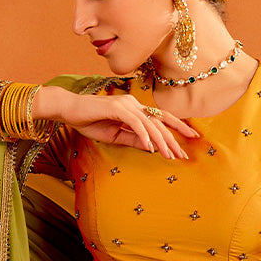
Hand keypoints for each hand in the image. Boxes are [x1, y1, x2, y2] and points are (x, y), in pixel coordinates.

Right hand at [59, 90, 199, 159]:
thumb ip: (133, 139)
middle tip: (184, 154)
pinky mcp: (117, 107)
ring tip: (170, 155)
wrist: (70, 111)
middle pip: (160, 121)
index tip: (191, 139)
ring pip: (150, 123)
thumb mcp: (116, 136)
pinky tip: (150, 147)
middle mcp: (134, 104)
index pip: (161, 118)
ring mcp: (126, 104)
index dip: (177, 128)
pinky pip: (135, 122)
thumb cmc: (90, 122)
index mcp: (135, 110)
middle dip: (174, 138)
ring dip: (161, 141)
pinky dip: (143, 134)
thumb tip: (152, 147)